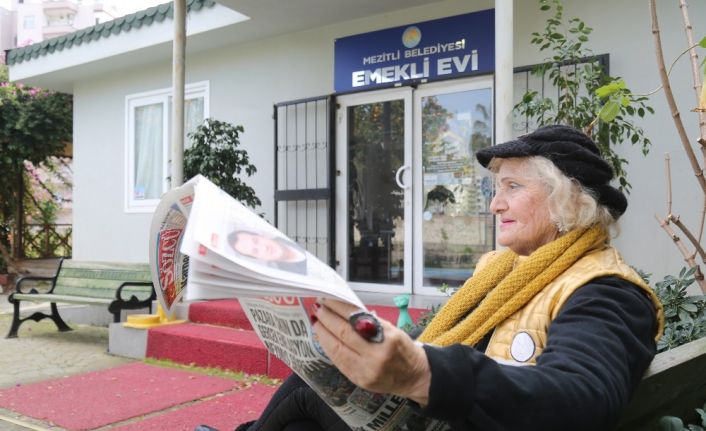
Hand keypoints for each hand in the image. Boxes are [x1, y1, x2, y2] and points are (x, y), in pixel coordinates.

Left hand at [312, 298, 430, 405]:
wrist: (414, 377)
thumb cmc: (403, 349)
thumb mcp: (392, 330)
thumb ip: (369, 322)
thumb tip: (344, 308)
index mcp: (387, 338)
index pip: (356, 319)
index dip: (338, 307)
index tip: (328, 298)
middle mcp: (376, 355)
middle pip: (343, 333)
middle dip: (327, 318)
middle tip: (318, 307)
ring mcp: (366, 370)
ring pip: (337, 349)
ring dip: (323, 333)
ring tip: (316, 321)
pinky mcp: (359, 380)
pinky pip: (339, 362)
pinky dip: (328, 348)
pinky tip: (323, 338)